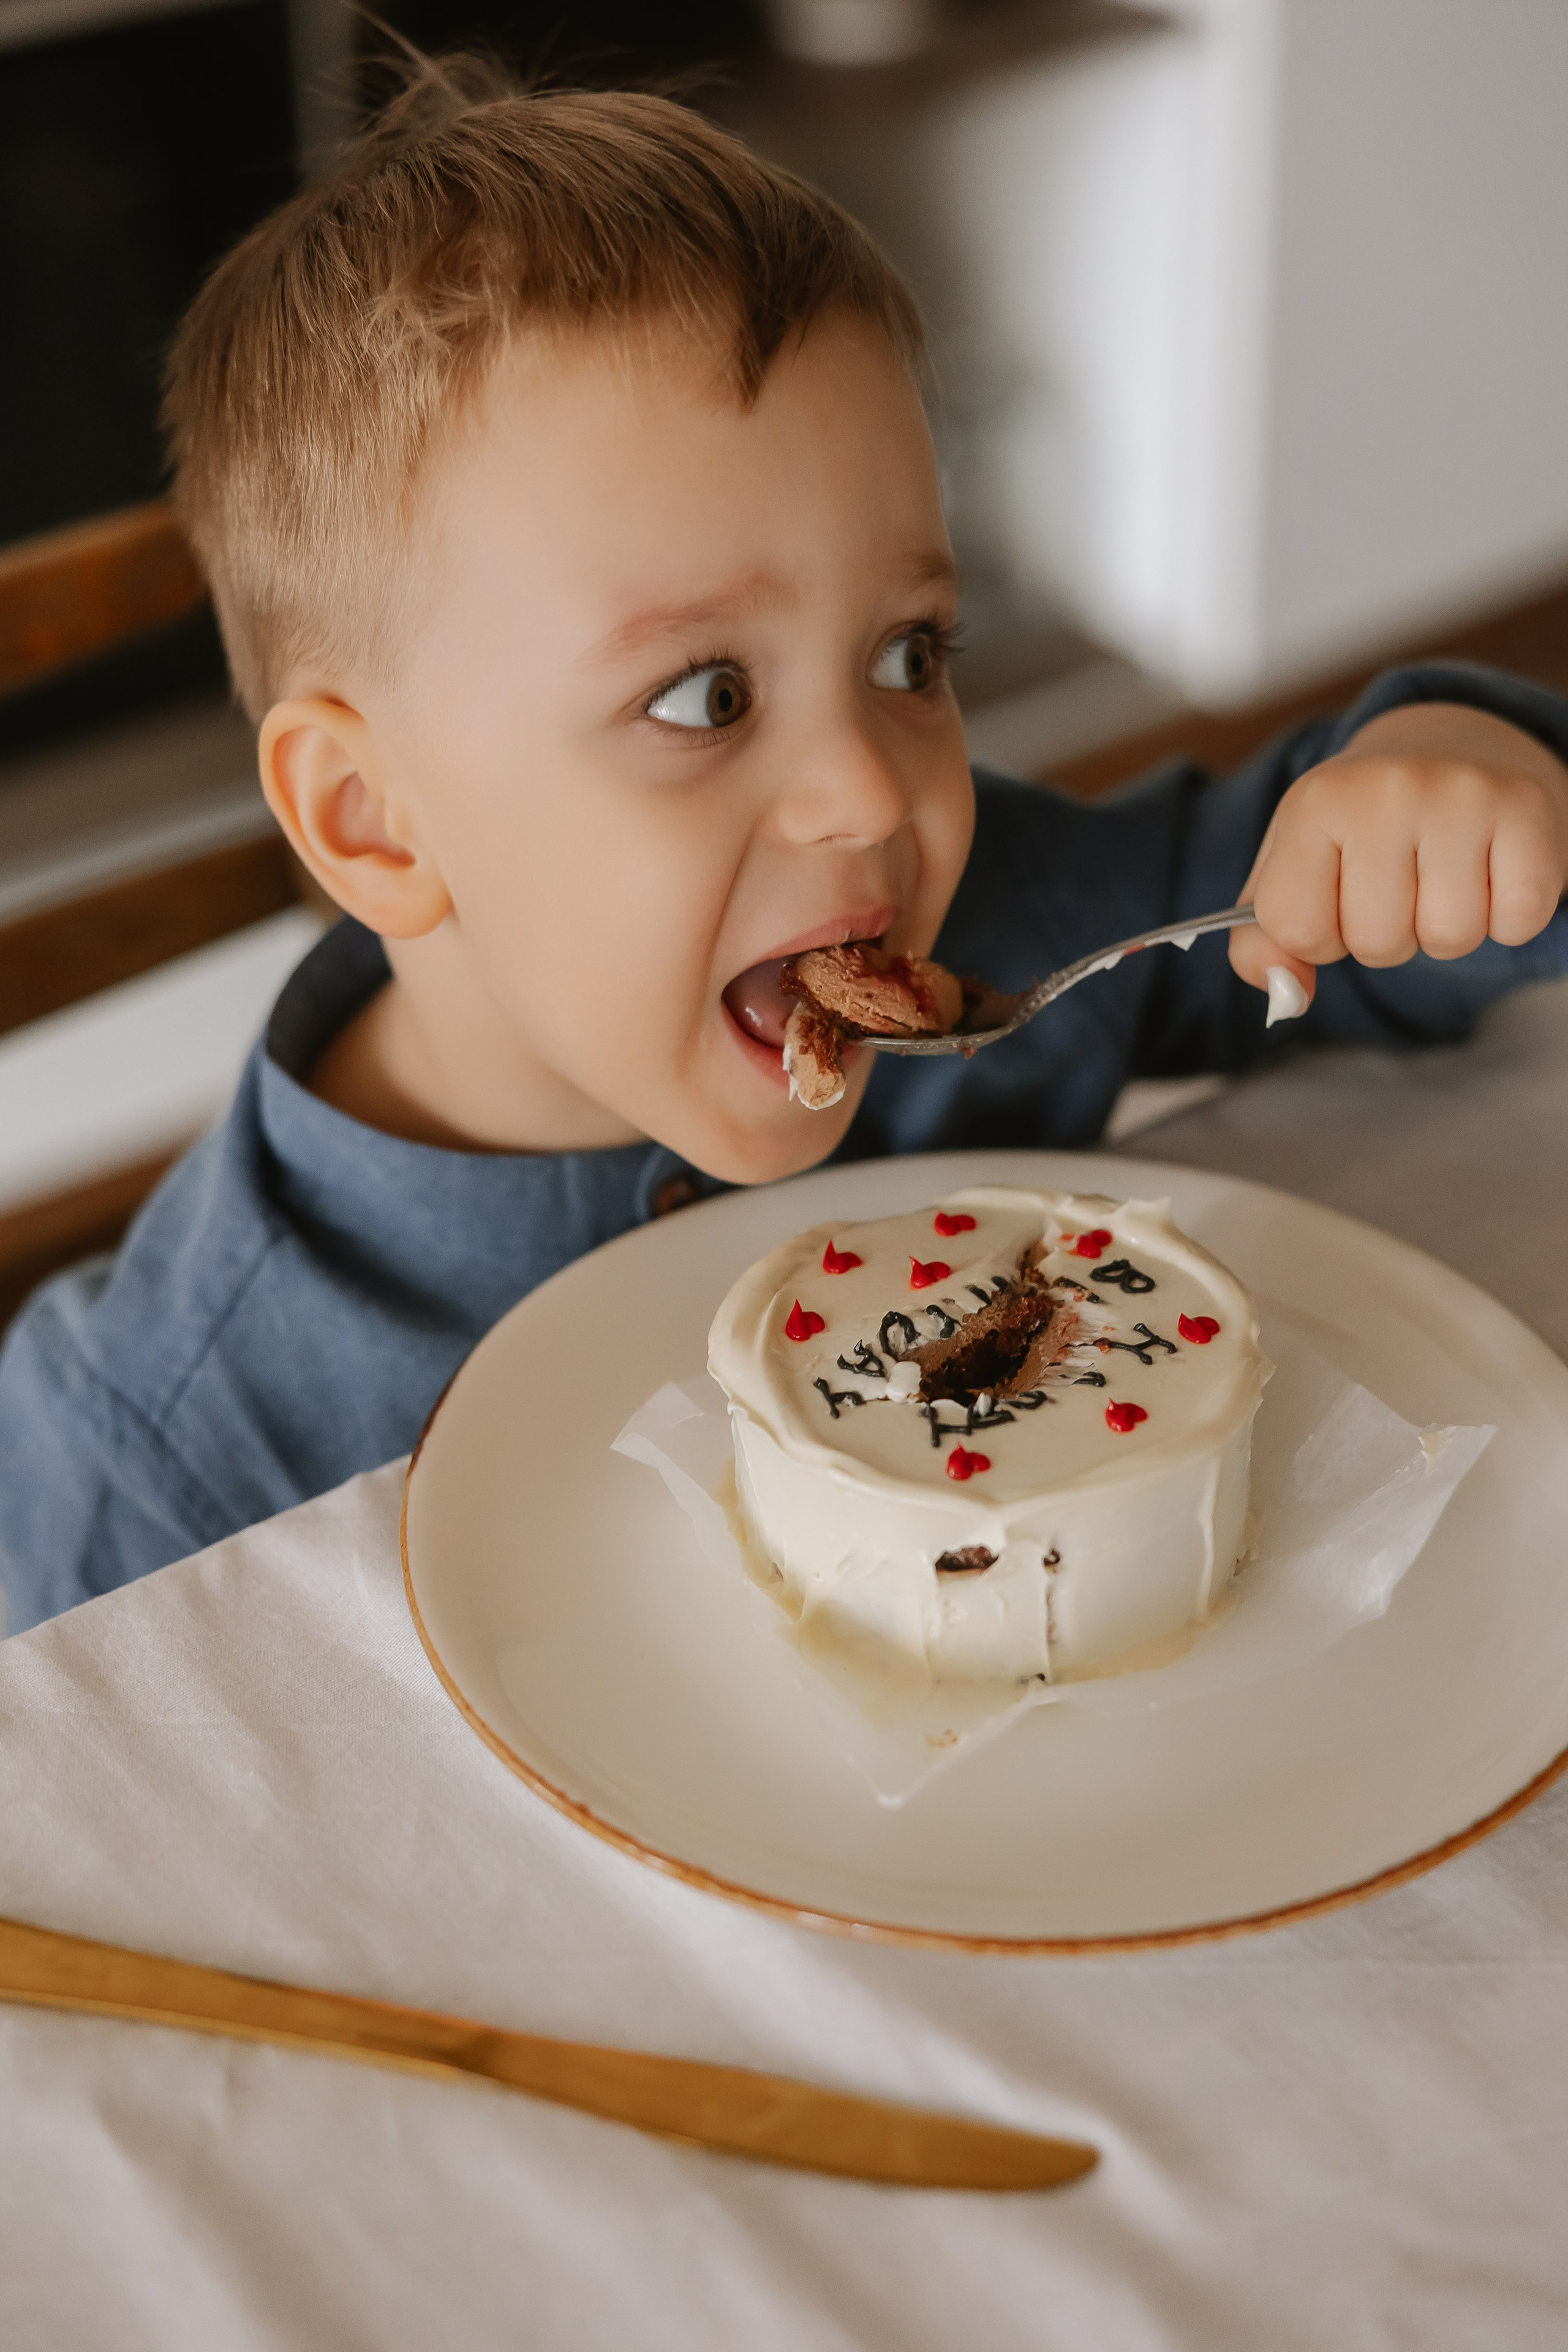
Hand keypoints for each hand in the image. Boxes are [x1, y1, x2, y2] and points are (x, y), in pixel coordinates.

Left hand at [1229, 701, 1567, 1016]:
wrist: (1449, 750)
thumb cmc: (1361, 829)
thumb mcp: (1291, 871)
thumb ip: (1263, 944)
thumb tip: (1289, 998)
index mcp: (1316, 803)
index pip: (1296, 928)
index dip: (1318, 937)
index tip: (1334, 898)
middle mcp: (1387, 788)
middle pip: (1378, 941)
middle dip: (1387, 938)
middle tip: (1399, 887)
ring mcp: (1462, 793)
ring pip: (1448, 936)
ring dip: (1445, 932)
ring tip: (1441, 880)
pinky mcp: (1527, 809)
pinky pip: (1517, 920)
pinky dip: (1505, 919)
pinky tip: (1488, 874)